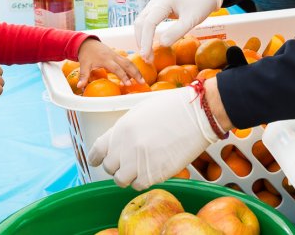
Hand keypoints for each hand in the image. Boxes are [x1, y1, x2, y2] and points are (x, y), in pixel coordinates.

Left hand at [75, 39, 143, 88]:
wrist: (87, 43)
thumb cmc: (86, 54)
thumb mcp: (84, 65)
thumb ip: (83, 76)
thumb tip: (80, 86)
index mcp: (106, 59)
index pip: (117, 68)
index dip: (123, 76)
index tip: (128, 84)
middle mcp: (113, 56)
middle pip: (127, 64)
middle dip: (135, 73)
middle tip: (142, 82)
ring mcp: (116, 55)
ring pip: (129, 62)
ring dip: (136, 70)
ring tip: (142, 80)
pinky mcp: (117, 55)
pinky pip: (127, 61)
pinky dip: (133, 68)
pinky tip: (136, 75)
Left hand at [88, 85, 221, 189]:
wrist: (197, 115)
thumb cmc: (172, 108)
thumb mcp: (140, 112)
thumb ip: (125, 129)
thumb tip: (118, 143)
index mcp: (121, 129)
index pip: (97, 150)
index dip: (97, 158)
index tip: (99, 161)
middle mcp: (126, 147)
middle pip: (109, 167)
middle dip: (116, 167)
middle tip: (126, 164)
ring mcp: (139, 162)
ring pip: (120, 180)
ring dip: (128, 177)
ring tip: (138, 170)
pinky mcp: (155, 173)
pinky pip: (139, 185)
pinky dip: (142, 181)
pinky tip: (151, 172)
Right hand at [134, 0, 223, 61]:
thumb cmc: (201, 4)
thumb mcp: (192, 19)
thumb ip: (177, 31)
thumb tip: (161, 44)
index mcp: (163, 1)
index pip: (149, 23)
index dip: (146, 41)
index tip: (146, 56)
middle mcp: (155, 1)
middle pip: (140, 23)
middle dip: (142, 41)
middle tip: (147, 59)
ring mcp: (154, 4)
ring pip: (141, 22)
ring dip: (142, 38)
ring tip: (148, 55)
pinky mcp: (156, 8)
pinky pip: (146, 22)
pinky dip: (146, 34)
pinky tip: (149, 45)